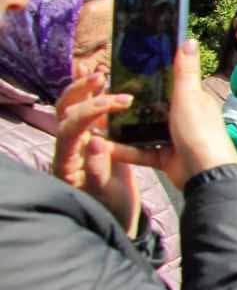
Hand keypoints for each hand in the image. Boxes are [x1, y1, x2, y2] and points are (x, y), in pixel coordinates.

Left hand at [52, 73, 141, 234]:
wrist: (114, 217)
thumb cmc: (110, 208)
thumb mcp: (107, 194)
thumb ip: (98, 170)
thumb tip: (94, 141)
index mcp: (68, 161)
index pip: (70, 128)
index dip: (91, 111)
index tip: (119, 103)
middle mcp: (68, 148)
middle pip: (63, 111)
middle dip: (81, 92)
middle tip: (102, 78)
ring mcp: (79, 142)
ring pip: (72, 107)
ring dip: (84, 88)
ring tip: (101, 73)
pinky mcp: (92, 139)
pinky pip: (88, 112)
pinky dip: (93, 94)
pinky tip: (103, 80)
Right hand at [112, 39, 236, 188]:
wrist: (204, 174)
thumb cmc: (199, 132)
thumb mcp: (190, 97)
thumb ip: (186, 72)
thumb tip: (190, 40)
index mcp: (193, 101)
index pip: (171, 84)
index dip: (152, 77)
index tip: (126, 69)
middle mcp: (183, 118)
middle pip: (154, 107)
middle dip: (132, 103)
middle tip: (103, 93)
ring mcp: (173, 139)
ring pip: (143, 130)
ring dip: (122, 127)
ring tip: (97, 119)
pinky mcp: (163, 158)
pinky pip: (139, 152)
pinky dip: (123, 150)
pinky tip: (103, 145)